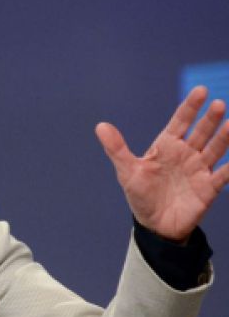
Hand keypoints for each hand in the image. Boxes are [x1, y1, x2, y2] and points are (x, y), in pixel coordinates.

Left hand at [95, 86, 228, 242]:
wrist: (154, 225)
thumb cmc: (140, 195)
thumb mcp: (127, 171)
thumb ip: (117, 149)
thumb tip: (100, 126)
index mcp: (167, 146)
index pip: (180, 122)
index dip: (190, 107)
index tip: (200, 91)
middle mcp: (186, 154)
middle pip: (201, 132)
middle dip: (209, 119)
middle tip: (218, 104)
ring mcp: (199, 169)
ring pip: (215, 150)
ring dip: (224, 138)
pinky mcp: (208, 188)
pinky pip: (223, 176)